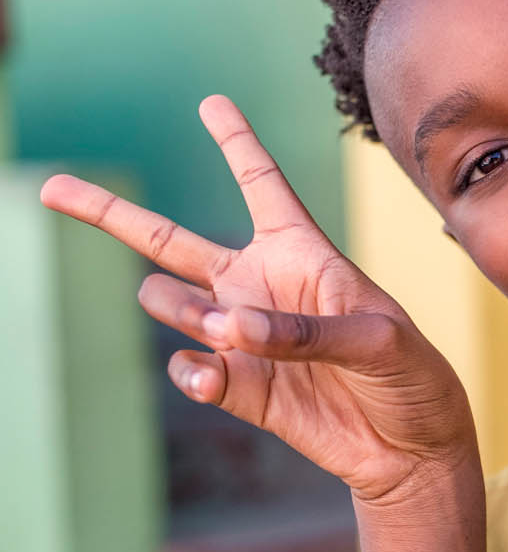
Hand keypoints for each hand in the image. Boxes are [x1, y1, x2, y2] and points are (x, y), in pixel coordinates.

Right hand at [40, 96, 478, 509]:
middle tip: (51, 187)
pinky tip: (215, 376)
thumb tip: (224, 329)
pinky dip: (194, 371)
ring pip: (170, 304)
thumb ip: (301, 330)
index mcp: (301, 252)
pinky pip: (189, 368)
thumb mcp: (375, 340)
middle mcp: (259, 286)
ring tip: (224, 330)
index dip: (236, 141)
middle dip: (108, 213)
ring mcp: (240, 338)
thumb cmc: (411, 376)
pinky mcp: (236, 388)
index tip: (211, 101)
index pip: (261, 183)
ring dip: (183, 311)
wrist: (412, 451)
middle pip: (168, 239)